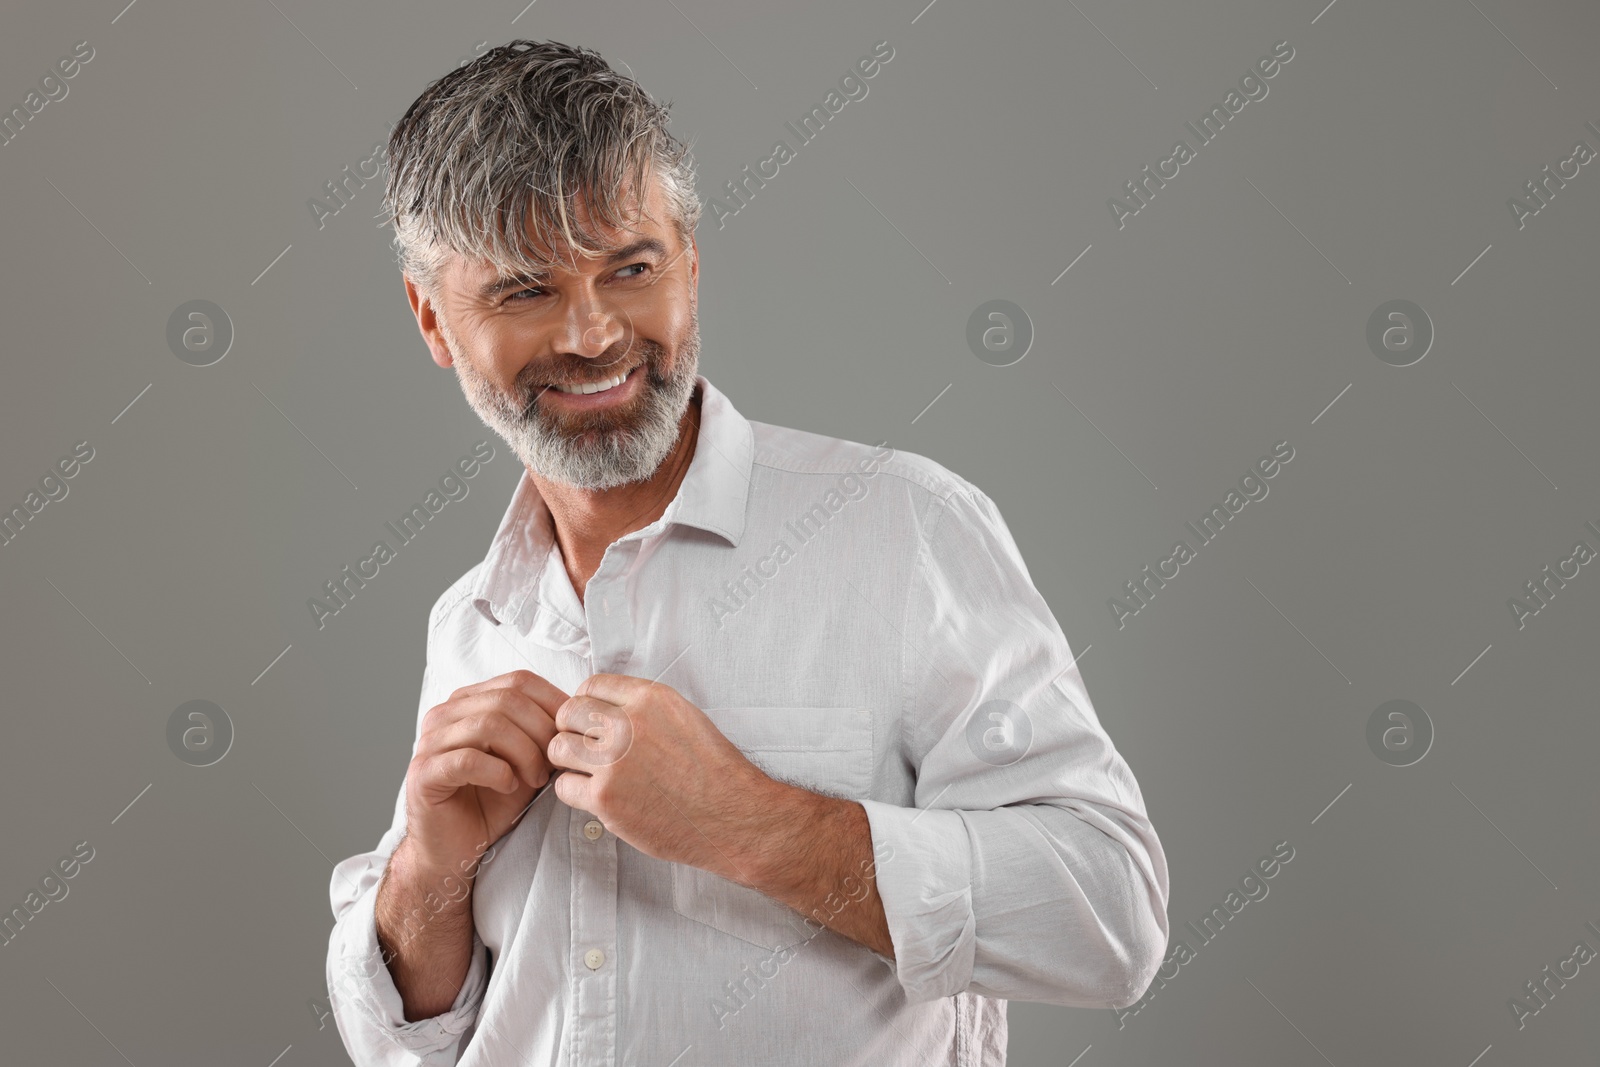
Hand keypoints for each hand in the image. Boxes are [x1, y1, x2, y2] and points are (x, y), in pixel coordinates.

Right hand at [402, 669, 568, 873]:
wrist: (457, 848)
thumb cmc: (493, 802)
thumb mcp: (527, 760)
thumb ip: (543, 733)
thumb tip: (579, 715)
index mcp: (469, 701)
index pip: (519, 680)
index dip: (554, 704)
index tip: (571, 735)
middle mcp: (445, 714)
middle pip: (507, 699)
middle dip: (542, 732)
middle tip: (554, 764)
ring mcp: (430, 742)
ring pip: (489, 725)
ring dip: (524, 753)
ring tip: (535, 779)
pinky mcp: (424, 773)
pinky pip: (468, 760)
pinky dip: (498, 773)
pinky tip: (508, 787)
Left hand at [547, 675, 777, 882]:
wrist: (731, 814)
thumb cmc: (713, 769)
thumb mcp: (684, 716)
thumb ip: (643, 707)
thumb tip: (606, 708)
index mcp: (650, 699)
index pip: (592, 685)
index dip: (588, 703)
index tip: (592, 720)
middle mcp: (628, 725)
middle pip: (568, 713)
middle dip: (572, 729)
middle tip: (584, 747)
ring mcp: (613, 763)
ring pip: (559, 749)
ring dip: (568, 760)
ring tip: (586, 771)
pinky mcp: (605, 800)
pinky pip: (564, 787)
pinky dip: (575, 792)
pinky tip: (595, 795)